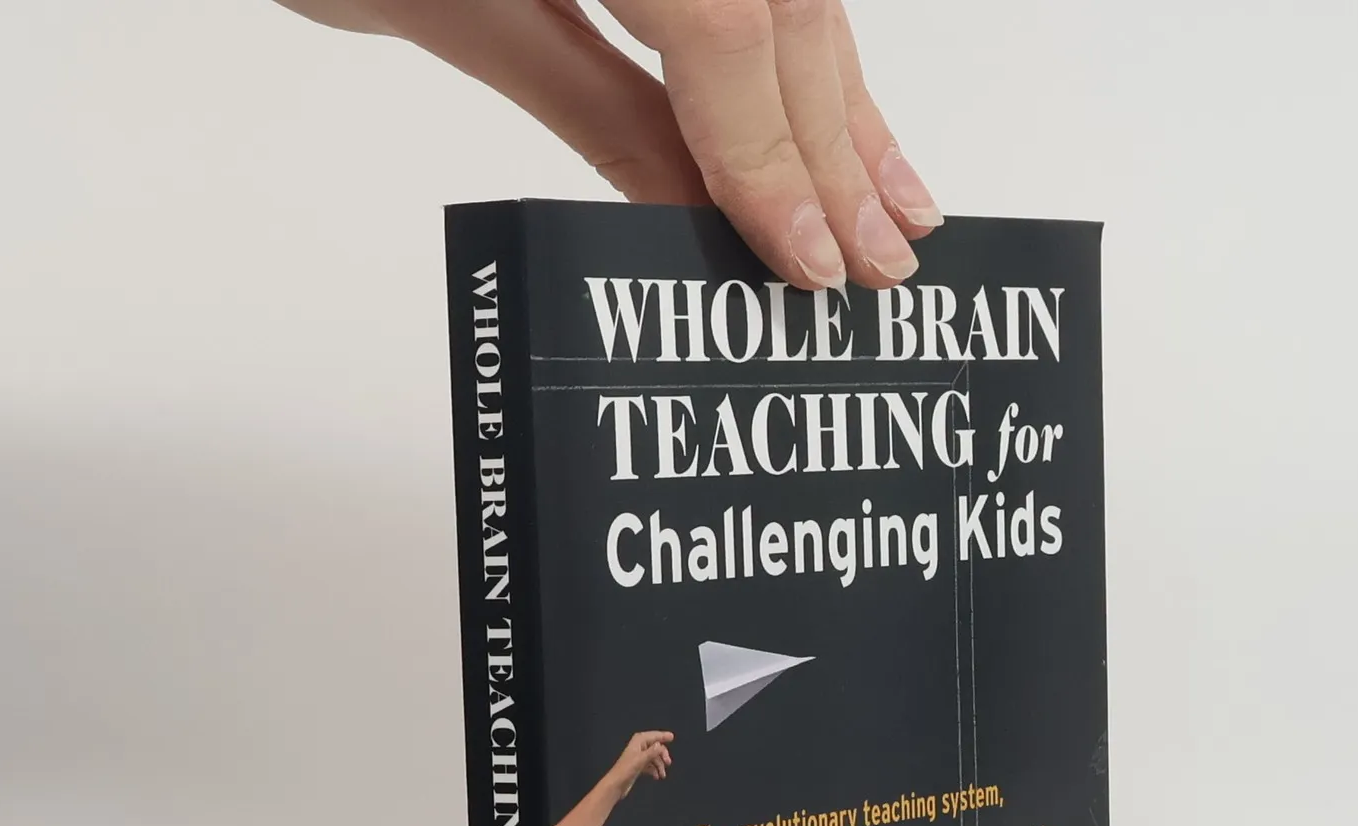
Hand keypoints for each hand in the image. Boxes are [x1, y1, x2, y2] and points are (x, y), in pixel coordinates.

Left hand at [282, 0, 939, 289]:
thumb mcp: (460, 14)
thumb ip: (599, 109)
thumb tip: (699, 220)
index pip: (726, 29)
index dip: (774, 156)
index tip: (807, 263)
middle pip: (785, 6)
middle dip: (833, 145)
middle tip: (878, 266)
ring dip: (846, 102)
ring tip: (897, 209)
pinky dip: (804, 48)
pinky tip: (845, 111)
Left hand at [607, 729, 673, 799]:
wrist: (616, 785)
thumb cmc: (626, 770)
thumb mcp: (641, 760)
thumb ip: (652, 752)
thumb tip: (660, 745)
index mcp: (638, 742)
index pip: (653, 736)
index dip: (662, 736)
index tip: (672, 737)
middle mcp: (638, 748)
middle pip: (655, 747)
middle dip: (663, 754)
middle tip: (668, 763)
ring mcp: (638, 758)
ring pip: (653, 758)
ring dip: (659, 765)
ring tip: (663, 775)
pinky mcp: (638, 767)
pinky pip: (650, 765)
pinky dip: (654, 770)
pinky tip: (656, 777)